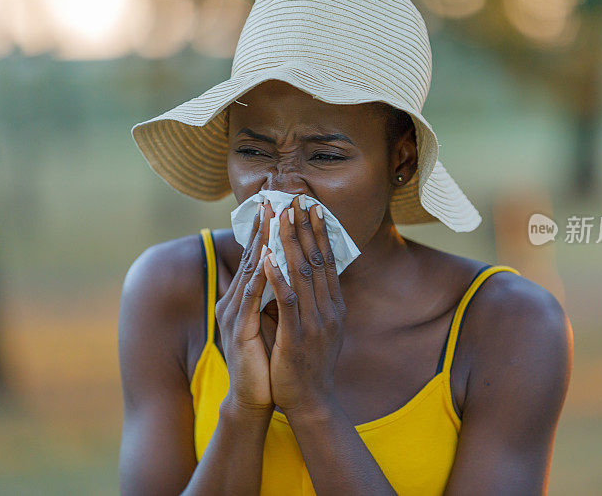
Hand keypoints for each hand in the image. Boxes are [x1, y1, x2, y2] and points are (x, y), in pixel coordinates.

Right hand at [214, 199, 275, 414]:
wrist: (255, 398)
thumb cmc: (266, 361)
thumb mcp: (271, 322)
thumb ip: (274, 298)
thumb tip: (289, 273)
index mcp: (244, 298)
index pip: (259, 257)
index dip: (269, 231)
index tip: (281, 205)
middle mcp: (235, 301)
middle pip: (252, 257)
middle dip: (265, 227)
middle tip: (275, 198)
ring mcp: (234, 315)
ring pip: (250, 271)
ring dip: (262, 242)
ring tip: (271, 216)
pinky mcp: (238, 331)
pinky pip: (251, 298)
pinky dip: (260, 276)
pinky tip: (267, 257)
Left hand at [262, 195, 346, 414]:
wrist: (310, 401)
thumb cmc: (308, 364)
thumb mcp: (318, 327)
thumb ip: (314, 302)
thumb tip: (305, 276)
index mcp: (334, 305)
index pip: (328, 261)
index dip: (320, 233)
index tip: (313, 208)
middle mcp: (328, 309)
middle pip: (317, 260)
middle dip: (307, 228)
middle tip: (300, 198)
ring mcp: (315, 322)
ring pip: (302, 274)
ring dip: (291, 242)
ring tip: (283, 216)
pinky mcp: (297, 335)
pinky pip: (287, 300)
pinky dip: (277, 276)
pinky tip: (267, 256)